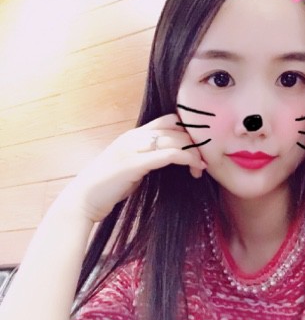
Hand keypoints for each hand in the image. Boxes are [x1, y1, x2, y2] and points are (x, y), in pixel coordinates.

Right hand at [58, 114, 206, 222]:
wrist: (84, 199)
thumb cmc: (109, 185)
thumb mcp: (131, 164)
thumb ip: (148, 156)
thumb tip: (169, 156)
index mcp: (134, 135)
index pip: (168, 120)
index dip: (187, 129)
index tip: (200, 145)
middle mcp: (134, 137)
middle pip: (175, 128)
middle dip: (195, 142)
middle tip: (206, 158)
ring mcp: (133, 148)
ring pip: (174, 139)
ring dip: (194, 151)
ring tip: (203, 165)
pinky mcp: (133, 164)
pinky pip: (167, 154)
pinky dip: (186, 158)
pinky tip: (195, 166)